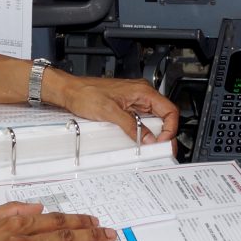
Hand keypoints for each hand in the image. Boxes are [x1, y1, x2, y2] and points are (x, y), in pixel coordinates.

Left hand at [49, 73, 179, 146]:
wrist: (70, 91)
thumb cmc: (85, 93)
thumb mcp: (110, 112)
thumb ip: (131, 126)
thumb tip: (148, 139)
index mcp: (142, 91)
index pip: (169, 110)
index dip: (170, 128)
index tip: (162, 142)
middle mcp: (141, 94)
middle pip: (163, 116)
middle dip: (164, 134)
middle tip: (159, 149)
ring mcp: (134, 101)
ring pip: (153, 120)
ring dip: (153, 134)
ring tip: (149, 147)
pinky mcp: (127, 108)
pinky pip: (141, 121)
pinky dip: (142, 132)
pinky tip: (138, 140)